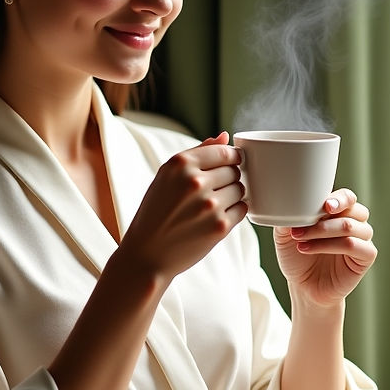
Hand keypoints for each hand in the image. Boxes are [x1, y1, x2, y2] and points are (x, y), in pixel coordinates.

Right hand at [118, 131, 246, 282]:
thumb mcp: (166, 176)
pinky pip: (242, 209)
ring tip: (213, 204)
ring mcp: (209, 205)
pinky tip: (217, 216)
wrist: (147, 253)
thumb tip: (224, 136)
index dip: (230, 158)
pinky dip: (235, 211)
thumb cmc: (156, 212)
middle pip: (234, 170)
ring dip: (233, 195)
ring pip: (241, 189)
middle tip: (214, 190)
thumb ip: (197, 152)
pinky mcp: (219, 227)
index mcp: (180, 164)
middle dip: (229, 178)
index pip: (224, 151)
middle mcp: (195, 182)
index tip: (228, 165)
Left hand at [272, 188, 375, 309]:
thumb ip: (287, 217)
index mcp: (338, 213)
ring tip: (299, 239)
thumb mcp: (285, 234)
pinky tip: (308, 249)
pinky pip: (355, 246)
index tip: (324, 205)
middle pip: (353, 209)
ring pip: (350, 226)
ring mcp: (361, 240)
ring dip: (322, 231)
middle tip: (304, 223)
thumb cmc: (296, 257)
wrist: (302, 287)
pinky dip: (329, 246)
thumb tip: (286, 204)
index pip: (347, 197)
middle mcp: (353, 224)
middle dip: (328, 215)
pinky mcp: (365, 258)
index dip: (339, 198)